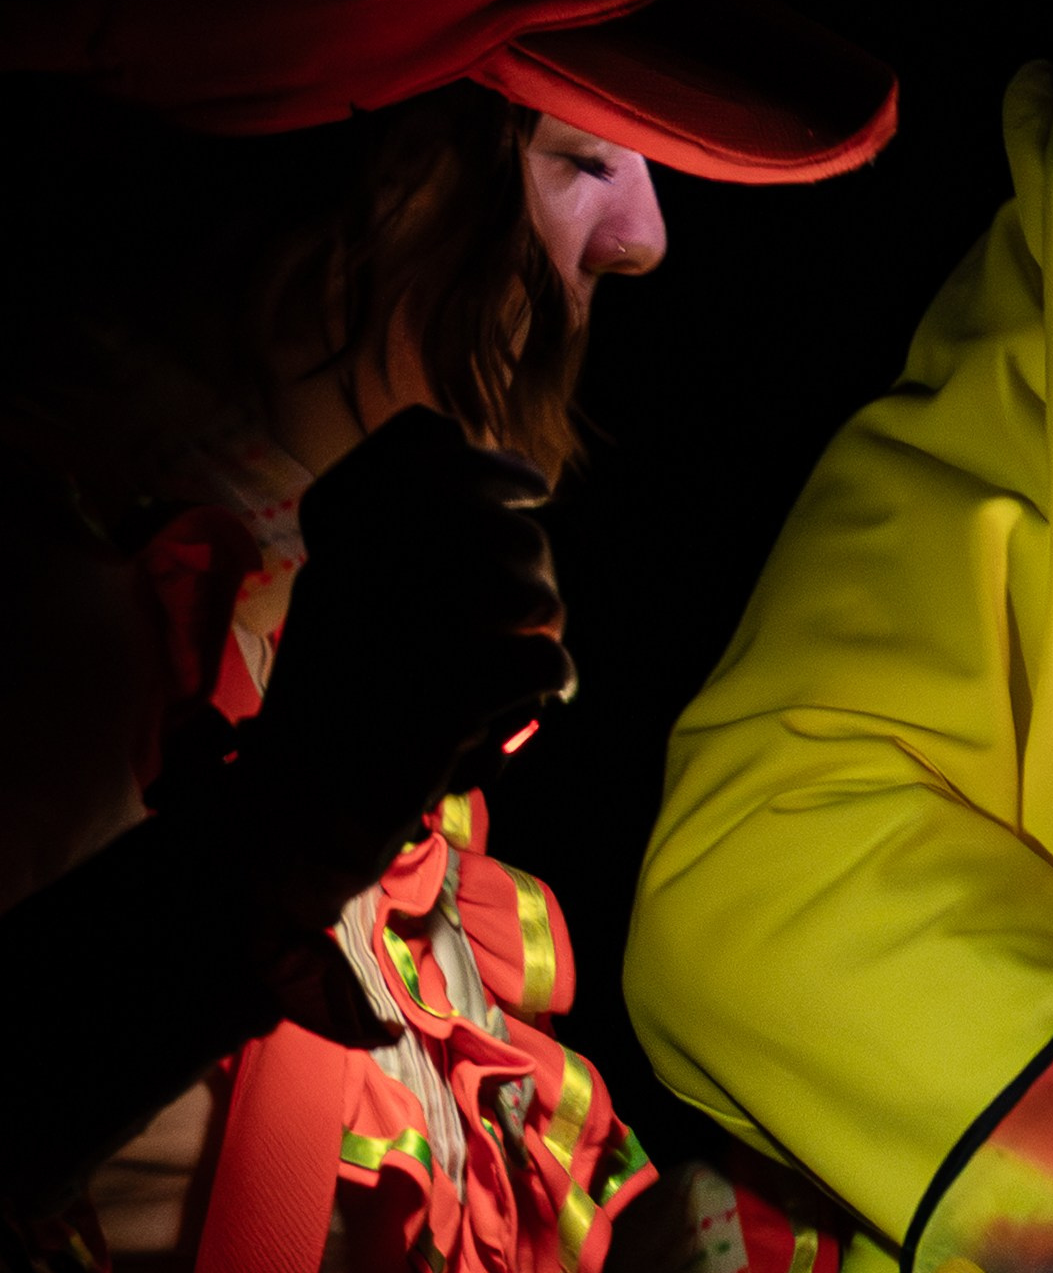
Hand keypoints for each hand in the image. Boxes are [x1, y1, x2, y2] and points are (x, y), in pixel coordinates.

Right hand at [236, 408, 574, 921]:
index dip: (491, 465)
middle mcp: (367, 569)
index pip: (428, 448)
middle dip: (532, 568)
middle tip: (530, 611)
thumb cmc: (329, 717)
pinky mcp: (441, 696)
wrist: (283, 824)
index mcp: (339, 542)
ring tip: (518, 664)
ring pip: (532, 593)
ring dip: (543, 627)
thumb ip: (403, 546)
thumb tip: (503, 487)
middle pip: (503, 527)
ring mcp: (404, 629)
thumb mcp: (344, 605)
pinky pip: (541, 660)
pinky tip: (537, 699)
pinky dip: (550, 679)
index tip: (529, 489)